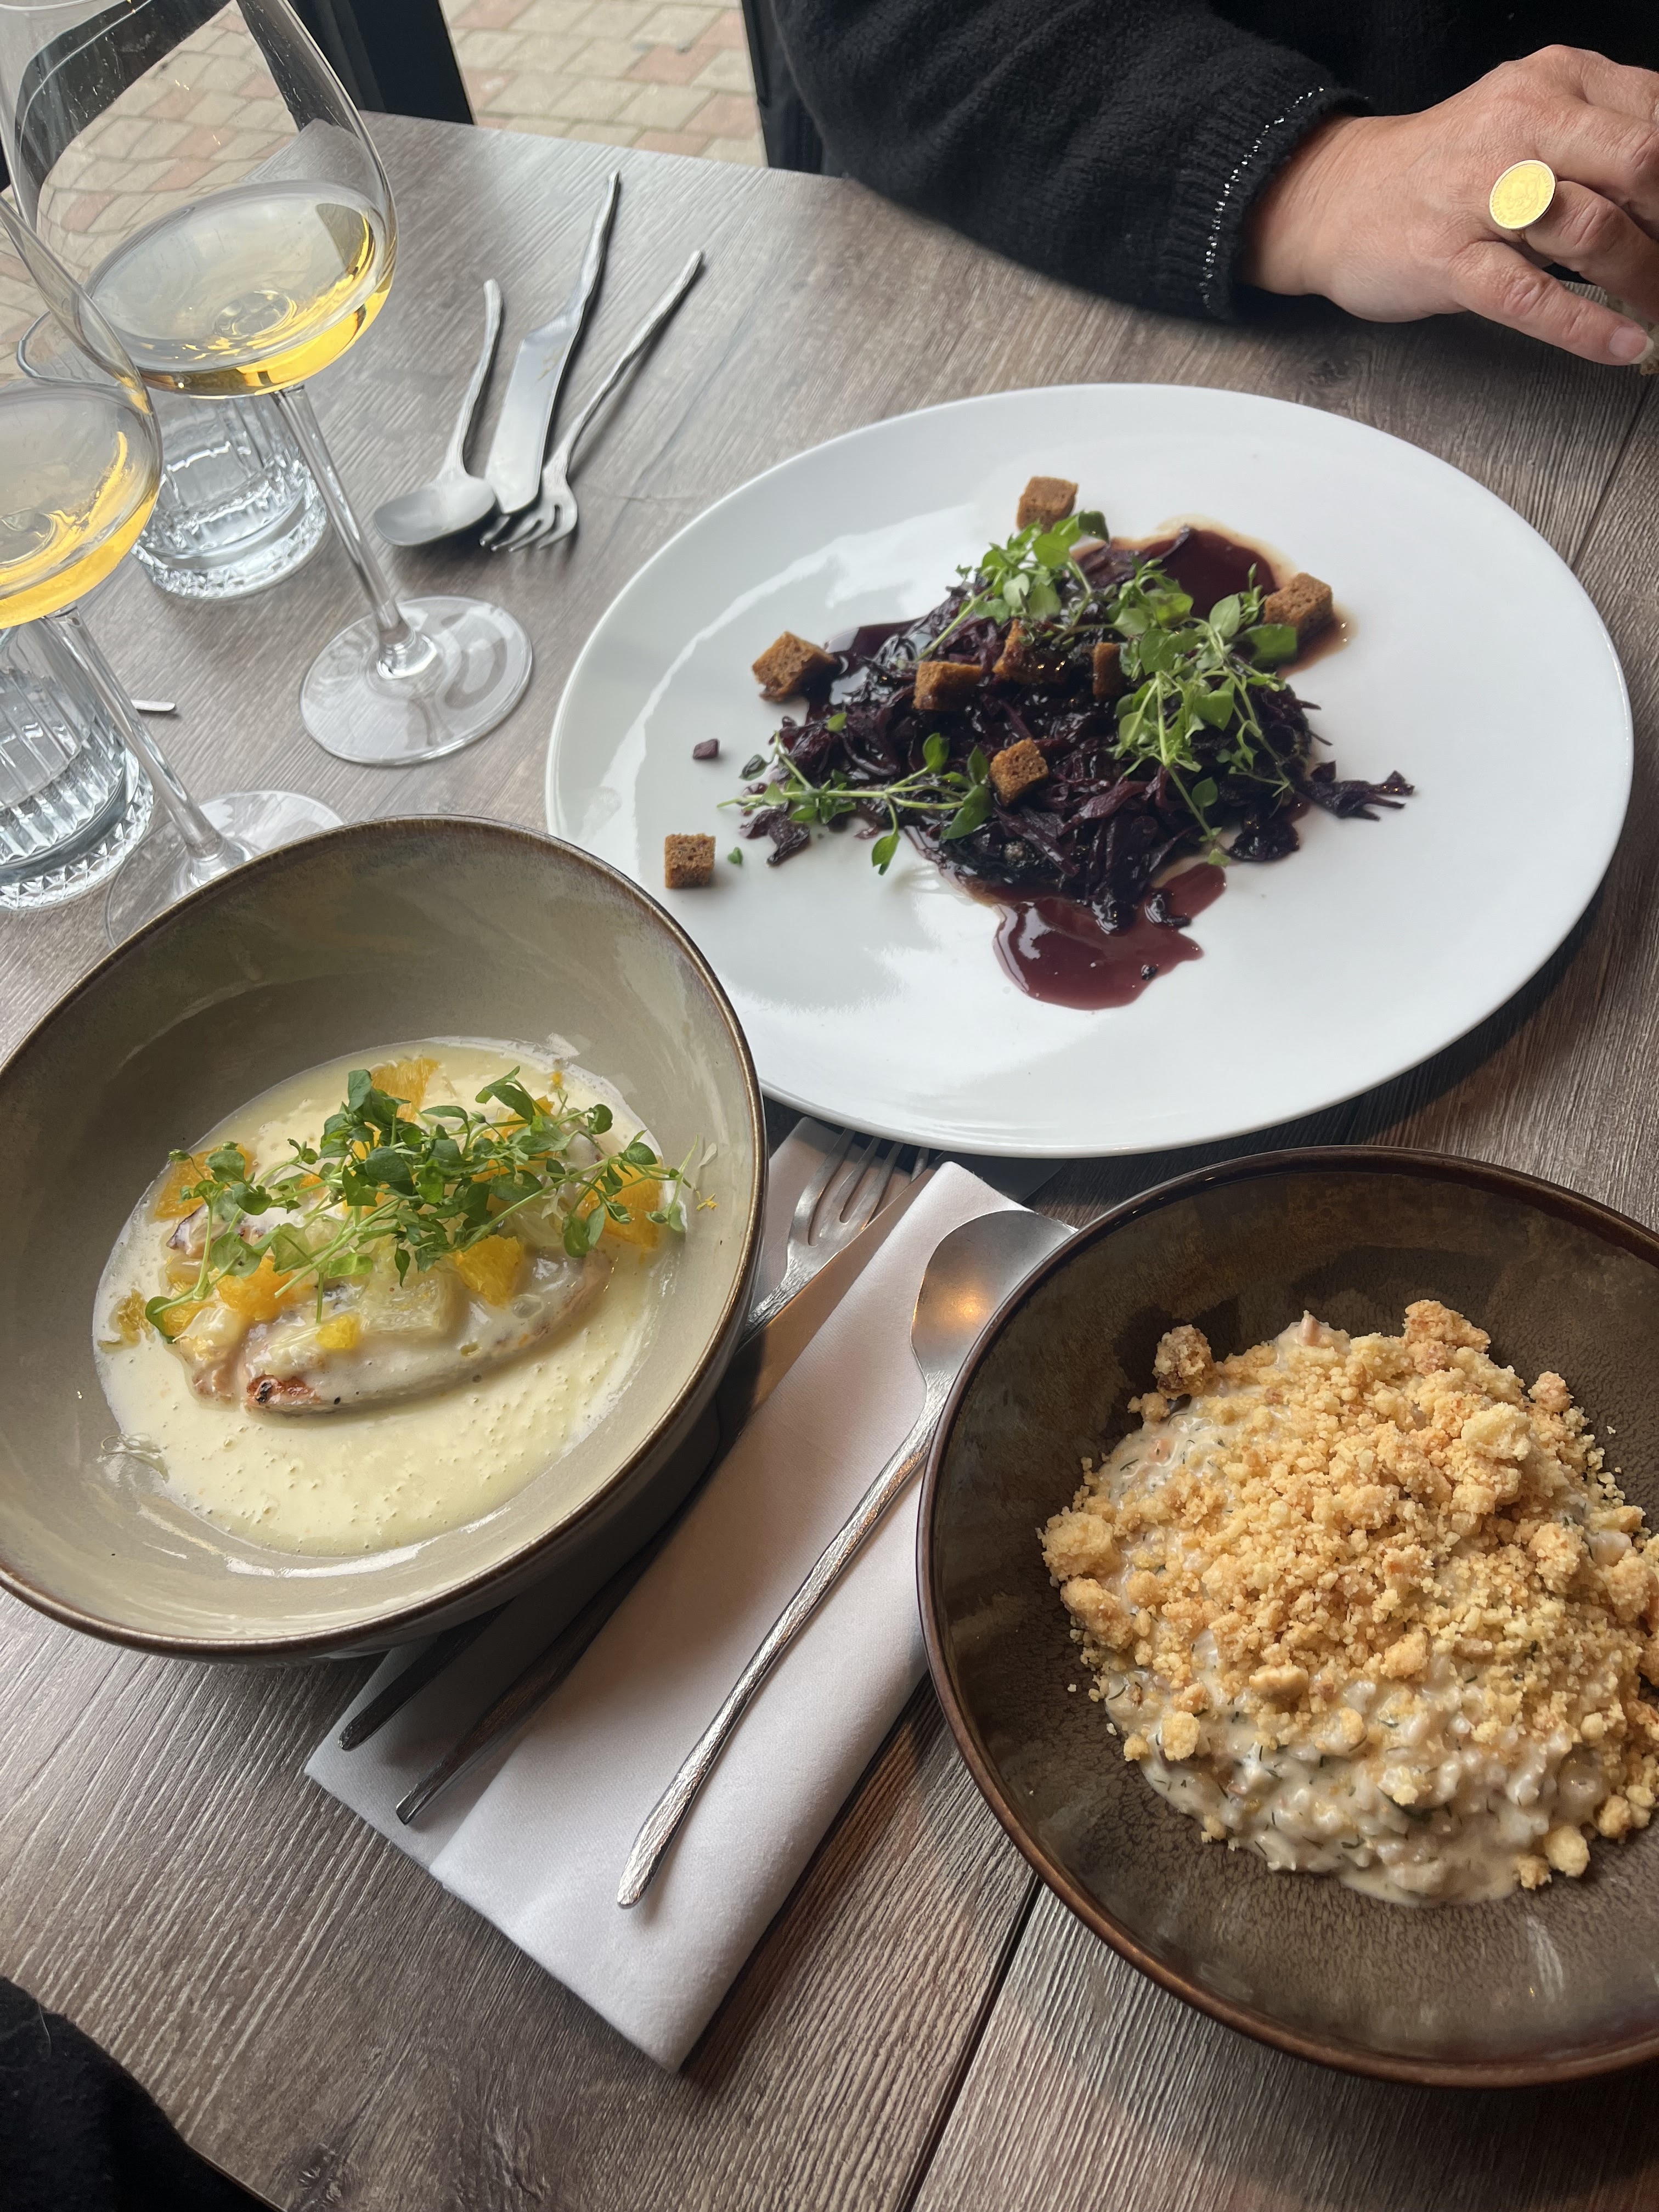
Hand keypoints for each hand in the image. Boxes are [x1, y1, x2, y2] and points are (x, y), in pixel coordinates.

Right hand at [1242, 45, 1658, 364]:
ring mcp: (1481, 195)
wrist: (1334, 197)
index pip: (1655, 120)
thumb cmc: (1438, 171)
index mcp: (1553, 83)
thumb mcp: (1526, 122)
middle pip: (1639, 165)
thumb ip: (1596, 138)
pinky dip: (1585, 327)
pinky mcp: (1448, 259)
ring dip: (1642, 279)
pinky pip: (1530, 297)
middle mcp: (1520, 127)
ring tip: (1658, 310)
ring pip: (1591, 230)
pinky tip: (1620, 343)